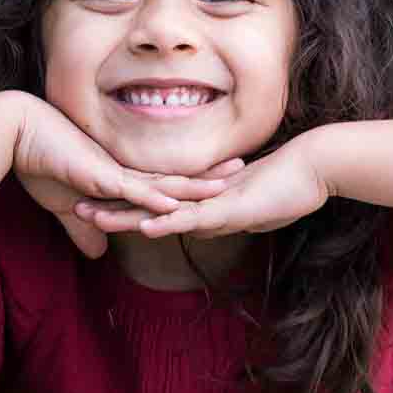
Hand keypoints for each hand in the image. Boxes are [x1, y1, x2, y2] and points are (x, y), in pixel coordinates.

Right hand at [13, 97, 240, 257]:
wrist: (15, 134)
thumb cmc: (36, 163)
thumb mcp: (63, 206)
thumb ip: (84, 228)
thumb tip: (98, 254)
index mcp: (118, 178)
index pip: (161, 184)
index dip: (189, 185)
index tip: (216, 184)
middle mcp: (123, 173)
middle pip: (173, 178)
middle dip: (207, 178)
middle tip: (241, 172)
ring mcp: (114, 173)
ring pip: (163, 182)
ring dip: (194, 186)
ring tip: (227, 185)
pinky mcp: (100, 176)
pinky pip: (133, 190)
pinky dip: (155, 198)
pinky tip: (178, 203)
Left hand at [74, 134, 330, 239]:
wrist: (318, 165)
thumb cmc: (292, 186)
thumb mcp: (250, 208)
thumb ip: (228, 213)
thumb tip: (212, 220)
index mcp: (202, 198)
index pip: (157, 203)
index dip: (126, 204)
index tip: (98, 204)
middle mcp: (201, 197)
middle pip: (147, 202)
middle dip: (111, 205)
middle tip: (74, 204)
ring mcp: (213, 201)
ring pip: (160, 208)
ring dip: (125, 214)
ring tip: (91, 215)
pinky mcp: (230, 207)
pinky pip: (193, 217)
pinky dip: (168, 222)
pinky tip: (145, 226)